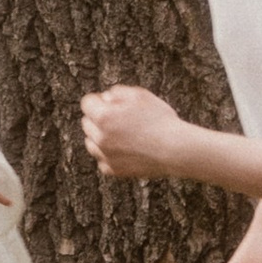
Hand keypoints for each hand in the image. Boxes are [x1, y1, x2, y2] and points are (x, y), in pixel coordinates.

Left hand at [80, 85, 202, 179]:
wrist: (175, 149)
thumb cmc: (159, 119)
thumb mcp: (139, 95)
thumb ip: (116, 92)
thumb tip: (105, 98)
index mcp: (103, 116)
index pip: (86, 103)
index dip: (98, 100)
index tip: (110, 103)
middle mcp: (99, 137)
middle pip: (86, 122)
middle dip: (98, 118)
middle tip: (119, 119)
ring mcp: (105, 156)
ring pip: (90, 143)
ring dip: (100, 137)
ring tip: (121, 135)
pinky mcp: (113, 170)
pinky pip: (102, 160)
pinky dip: (109, 155)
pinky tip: (124, 150)